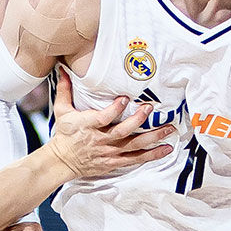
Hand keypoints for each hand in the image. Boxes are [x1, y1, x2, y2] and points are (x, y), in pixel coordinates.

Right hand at [43, 68, 171, 178]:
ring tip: (169, 129)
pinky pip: (136, 159)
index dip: (114, 109)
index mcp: (88, 125)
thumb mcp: (62, 110)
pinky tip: (166, 149)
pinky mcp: (114, 162)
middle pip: (123, 131)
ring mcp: (109, 152)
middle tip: (151, 109)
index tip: (124, 98)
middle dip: (138, 120)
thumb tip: (63, 68)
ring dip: (153, 137)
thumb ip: (64, 89)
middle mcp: (100, 140)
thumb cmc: (64, 134)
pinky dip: (152, 155)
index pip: (103, 118)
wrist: (62, 161)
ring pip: (134, 145)